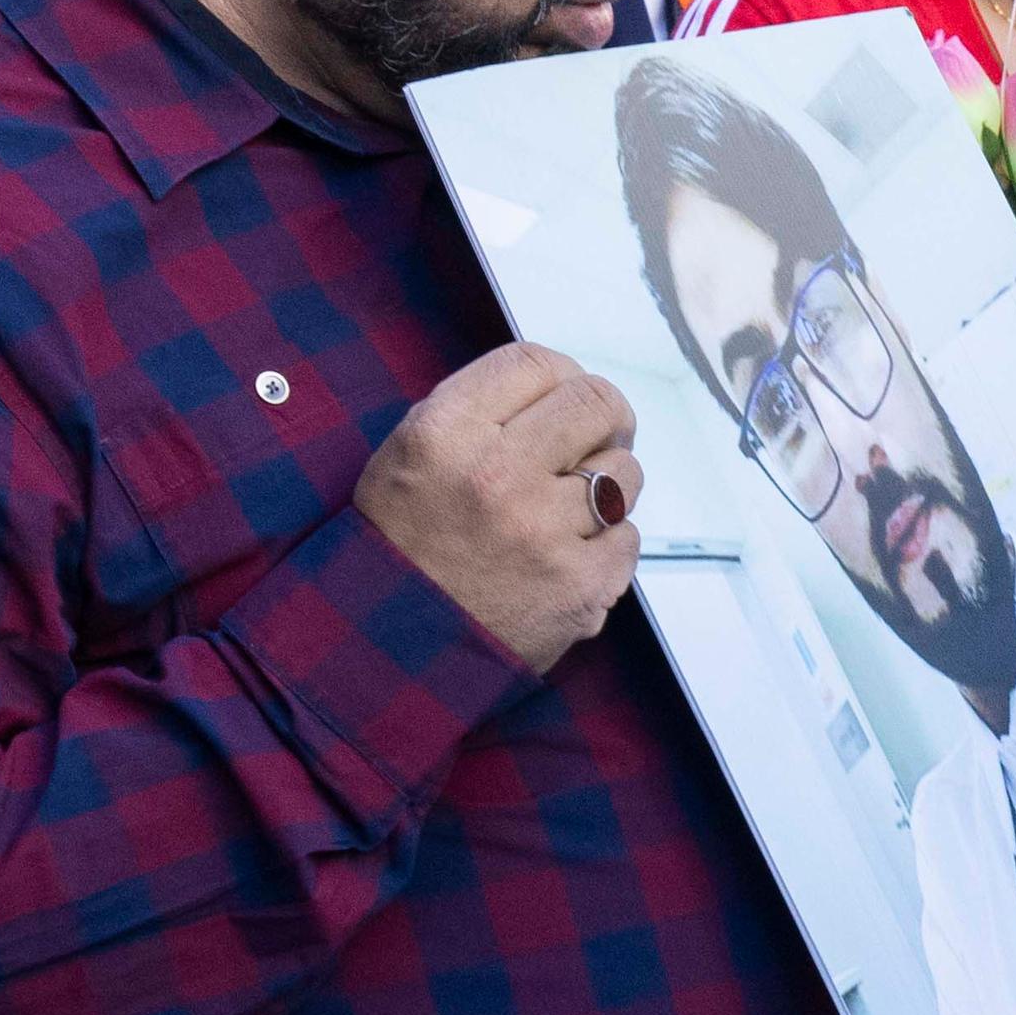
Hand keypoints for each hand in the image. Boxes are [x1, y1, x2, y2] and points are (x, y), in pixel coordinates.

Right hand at [352, 342, 642, 673]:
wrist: (388, 652)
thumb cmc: (402, 548)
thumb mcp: (408, 456)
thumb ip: (479, 411)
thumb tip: (559, 386)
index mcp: (445, 433)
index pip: (536, 362)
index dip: (561, 376)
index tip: (563, 397)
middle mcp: (496, 475)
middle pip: (596, 402)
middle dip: (605, 417)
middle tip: (596, 438)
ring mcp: (542, 533)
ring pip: (624, 473)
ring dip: (608, 485)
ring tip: (571, 508)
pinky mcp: (578, 587)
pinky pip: (627, 538)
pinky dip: (606, 546)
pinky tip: (569, 557)